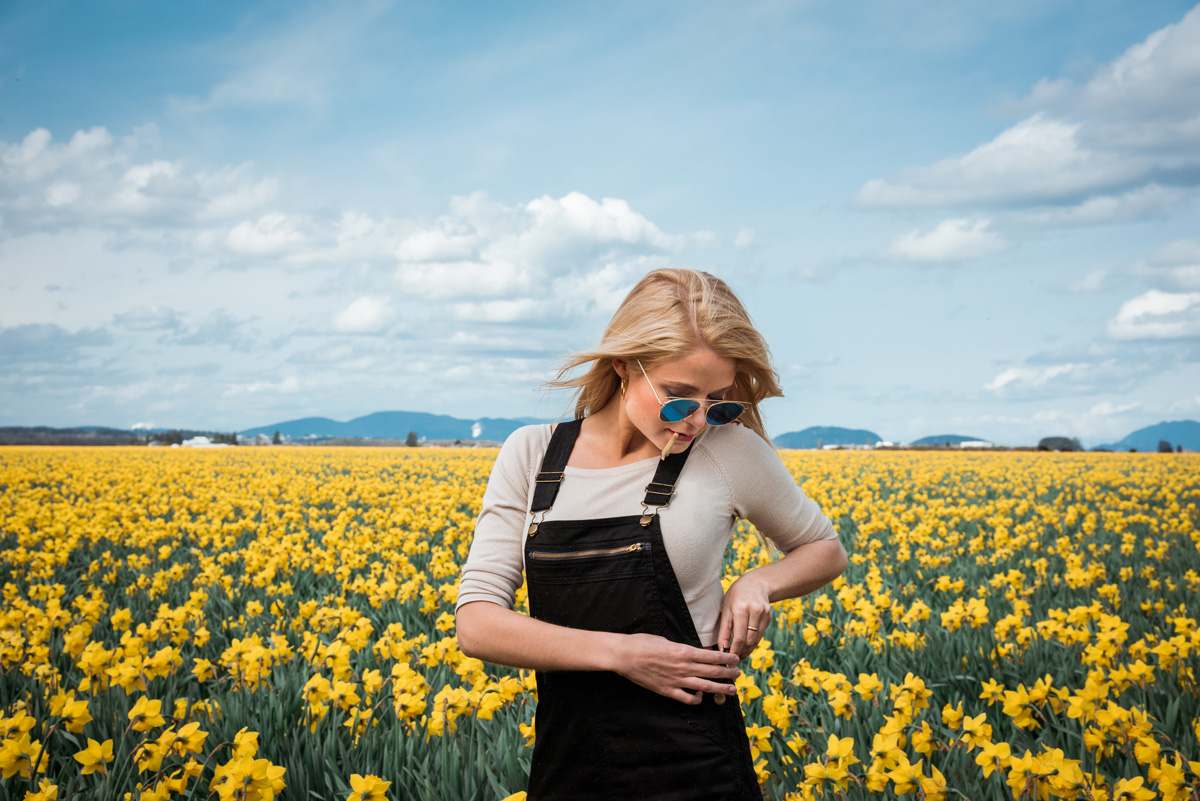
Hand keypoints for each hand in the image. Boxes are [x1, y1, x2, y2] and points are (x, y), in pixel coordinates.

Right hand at [611, 633, 740, 704]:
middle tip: (738, 674)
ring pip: (705, 687)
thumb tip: (693, 652)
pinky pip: (688, 699)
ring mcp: (677, 681)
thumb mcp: (666, 640)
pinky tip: (701, 696)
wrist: (625, 655)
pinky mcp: (668, 691)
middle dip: (728, 673)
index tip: (735, 659)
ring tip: (732, 690)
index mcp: (684, 651)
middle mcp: (684, 667)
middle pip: (713, 671)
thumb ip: (682, 648)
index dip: (726, 658)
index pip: (712, 656)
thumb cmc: (643, 643)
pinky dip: (697, 699)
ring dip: (721, 688)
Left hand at [718, 571, 772, 659]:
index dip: (734, 651)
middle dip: (741, 653)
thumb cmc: (736, 595)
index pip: (739, 637)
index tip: (729, 660)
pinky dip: (753, 641)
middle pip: (749, 641)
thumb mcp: (726, 609)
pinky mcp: (769, 618)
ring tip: (739, 654)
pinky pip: (760, 635)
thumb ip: (724, 630)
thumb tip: (722, 649)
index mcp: (741, 609)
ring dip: (747, 650)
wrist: (756, 583)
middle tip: (733, 659)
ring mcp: (764, 614)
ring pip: (756, 640)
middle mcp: (755, 611)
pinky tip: (746, 643)